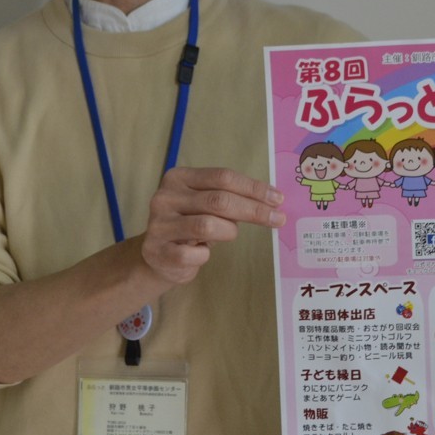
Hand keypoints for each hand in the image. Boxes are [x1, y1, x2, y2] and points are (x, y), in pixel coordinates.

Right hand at [139, 167, 285, 285]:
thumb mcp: (204, 205)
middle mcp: (165, 197)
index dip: (253, 188)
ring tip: (228, 234)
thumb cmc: (189, 226)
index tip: (277, 198)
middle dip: (253, 210)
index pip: (222, 177)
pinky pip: (195, 254)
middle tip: (278, 219)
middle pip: (219, 200)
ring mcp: (159, 225)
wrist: (156, 257)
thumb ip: (229, 198)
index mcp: (179, 178)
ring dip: (228, 232)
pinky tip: (202, 252)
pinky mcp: (158, 251)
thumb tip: (271, 201)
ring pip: (208, 225)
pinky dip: (205, 254)